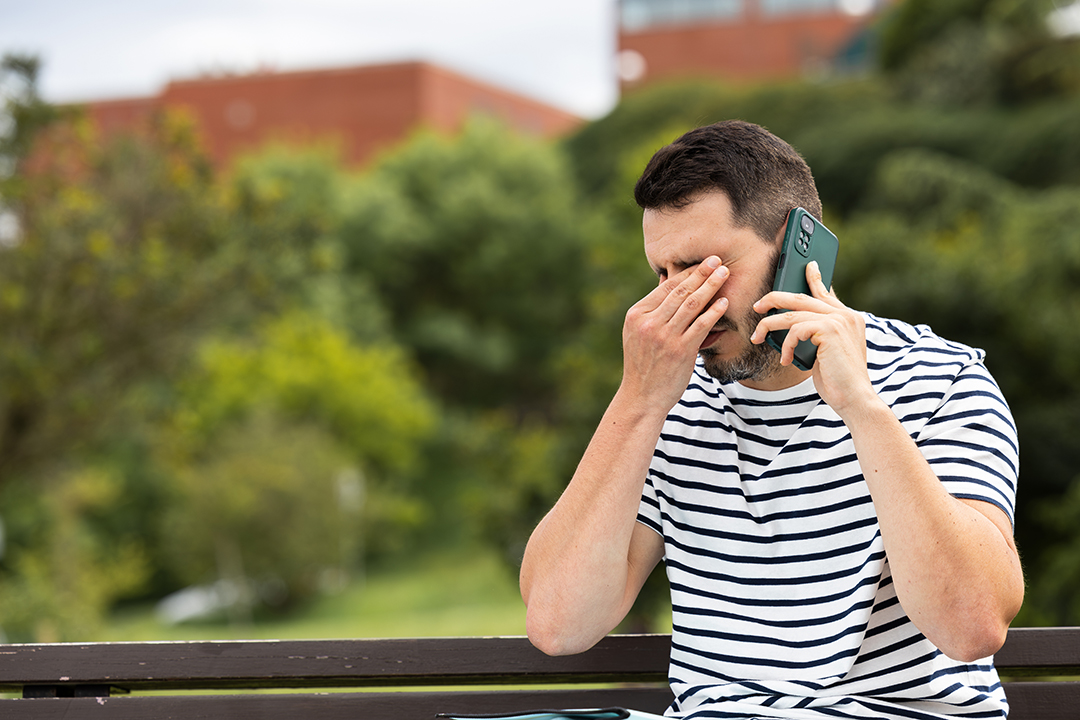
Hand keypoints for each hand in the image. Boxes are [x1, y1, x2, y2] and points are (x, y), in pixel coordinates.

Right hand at [621, 256, 729, 411]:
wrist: (642, 396)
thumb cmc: (644, 364)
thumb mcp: (637, 333)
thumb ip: (653, 308)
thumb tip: (666, 280)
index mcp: (636, 315)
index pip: (666, 288)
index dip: (687, 273)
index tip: (703, 263)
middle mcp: (649, 323)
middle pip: (680, 292)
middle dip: (701, 273)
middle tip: (717, 260)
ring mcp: (664, 336)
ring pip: (691, 304)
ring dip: (710, 286)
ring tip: (724, 273)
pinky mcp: (680, 350)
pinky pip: (701, 325)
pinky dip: (714, 312)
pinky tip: (724, 302)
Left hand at [750, 261, 876, 417]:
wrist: (854, 398)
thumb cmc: (838, 380)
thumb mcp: (826, 352)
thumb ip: (818, 334)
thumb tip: (796, 326)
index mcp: (848, 318)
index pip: (826, 292)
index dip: (815, 278)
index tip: (808, 265)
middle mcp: (846, 315)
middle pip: (802, 297)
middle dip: (775, 298)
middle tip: (757, 305)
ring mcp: (839, 321)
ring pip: (792, 313)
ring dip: (769, 326)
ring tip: (757, 337)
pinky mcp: (830, 330)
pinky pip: (796, 329)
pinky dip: (786, 345)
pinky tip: (787, 359)